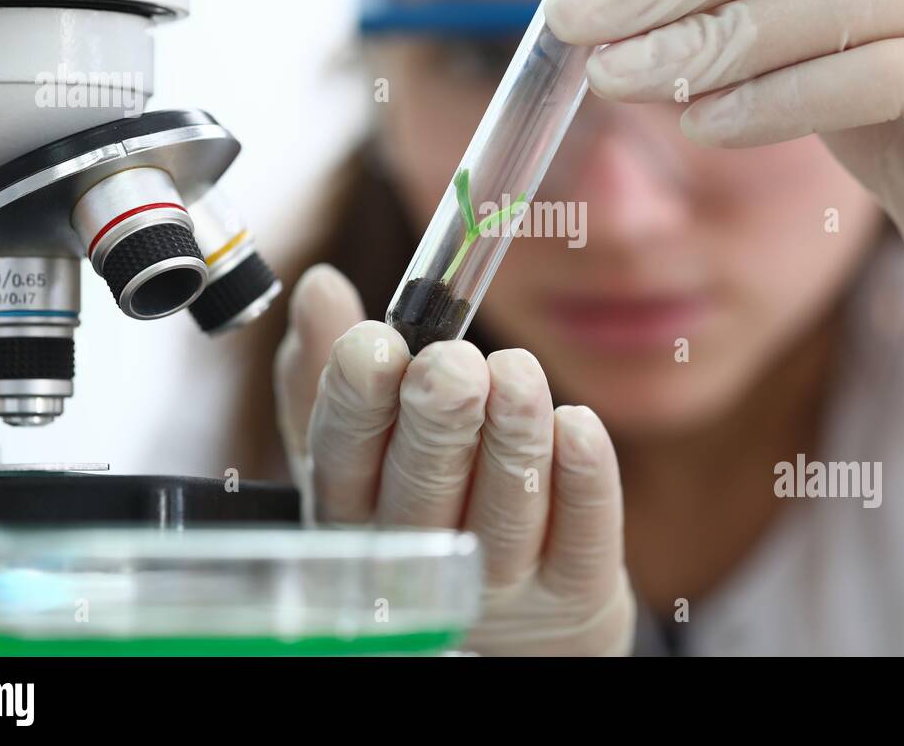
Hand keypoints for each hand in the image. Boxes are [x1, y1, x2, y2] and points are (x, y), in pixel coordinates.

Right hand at [274, 264, 634, 654]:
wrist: (517, 615)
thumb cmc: (425, 500)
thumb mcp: (367, 442)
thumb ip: (333, 369)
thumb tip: (321, 287)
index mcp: (353, 511)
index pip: (340, 459)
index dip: (356, 401)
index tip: (374, 341)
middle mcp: (418, 557)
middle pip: (421, 491)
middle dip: (437, 421)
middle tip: (451, 364)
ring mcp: (497, 584)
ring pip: (503, 512)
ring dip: (512, 436)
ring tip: (518, 371)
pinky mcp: (569, 593)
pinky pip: (579, 538)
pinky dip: (582, 479)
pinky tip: (579, 424)